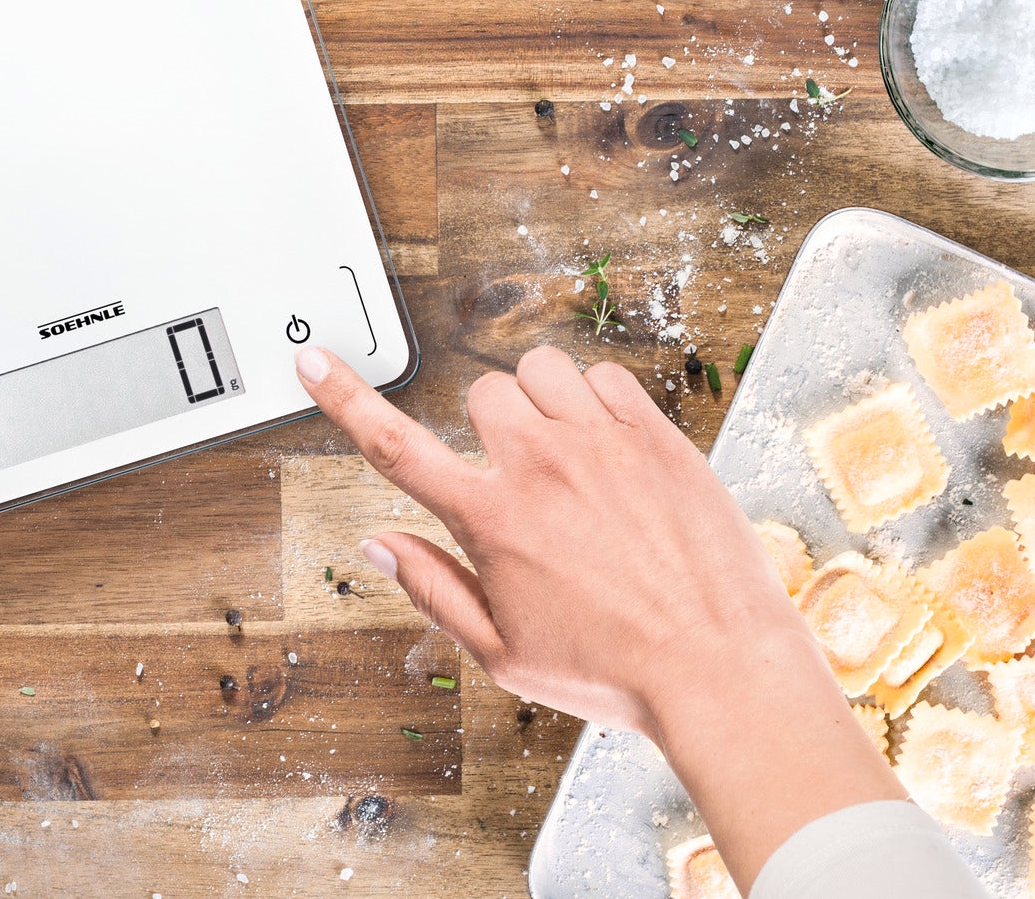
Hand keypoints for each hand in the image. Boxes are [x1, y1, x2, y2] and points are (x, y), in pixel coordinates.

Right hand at [297, 344, 901, 888]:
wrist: (720, 668)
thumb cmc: (614, 670)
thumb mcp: (502, 653)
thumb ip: (432, 589)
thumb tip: (377, 544)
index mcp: (492, 522)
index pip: (394, 445)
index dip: (344, 398)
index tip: (314, 364)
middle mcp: (541, 468)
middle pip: (483, 391)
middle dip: (491, 424)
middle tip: (518, 471)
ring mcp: (602, 444)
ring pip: (542, 369)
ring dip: (542, 400)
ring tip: (566, 453)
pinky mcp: (657, 435)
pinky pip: (606, 374)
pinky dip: (597, 397)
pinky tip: (608, 446)